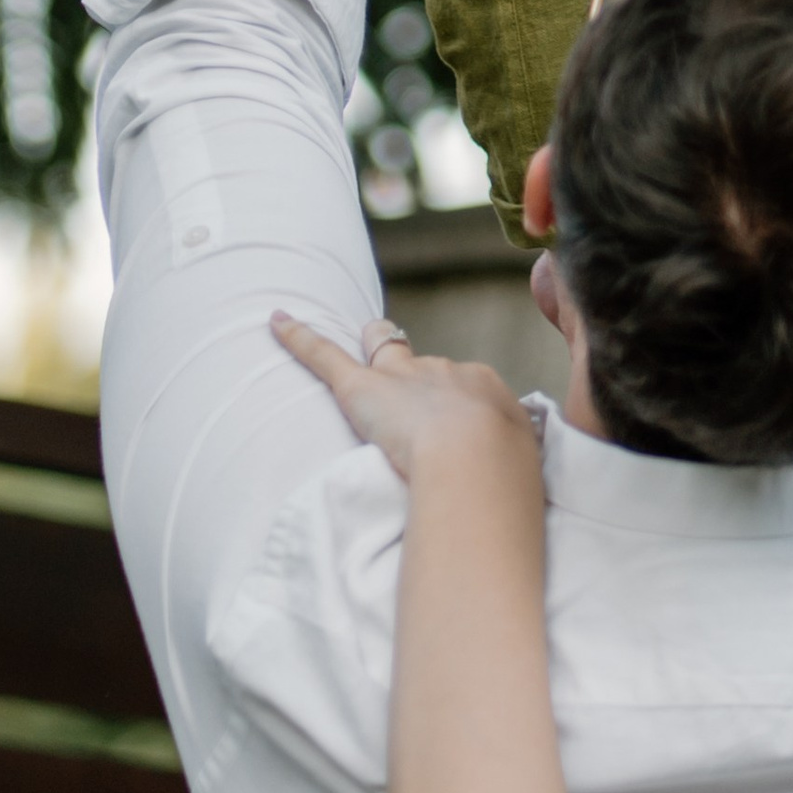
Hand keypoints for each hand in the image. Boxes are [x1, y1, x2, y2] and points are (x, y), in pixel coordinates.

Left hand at [272, 309, 542, 485]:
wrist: (476, 459)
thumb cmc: (501, 472)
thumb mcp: (516, 462)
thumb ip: (501, 456)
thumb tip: (497, 469)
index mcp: (482, 387)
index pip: (461, 386)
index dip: (451, 403)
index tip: (452, 422)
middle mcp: (443, 372)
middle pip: (423, 367)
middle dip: (415, 379)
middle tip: (409, 403)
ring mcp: (399, 377)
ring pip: (382, 354)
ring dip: (373, 362)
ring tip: (358, 357)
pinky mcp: (358, 387)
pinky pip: (324, 356)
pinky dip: (298, 338)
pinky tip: (277, 321)